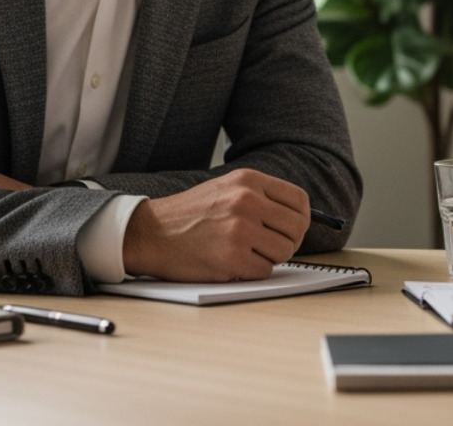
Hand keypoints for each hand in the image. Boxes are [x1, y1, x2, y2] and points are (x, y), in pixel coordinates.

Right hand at [122, 168, 309, 281]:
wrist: (151, 233)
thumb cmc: (190, 214)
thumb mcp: (226, 189)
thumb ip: (261, 196)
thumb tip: (299, 217)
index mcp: (248, 180)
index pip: (299, 200)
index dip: (301, 218)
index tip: (293, 228)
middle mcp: (246, 201)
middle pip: (297, 228)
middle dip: (289, 241)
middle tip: (272, 246)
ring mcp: (240, 230)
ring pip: (284, 251)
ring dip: (270, 258)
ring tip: (247, 253)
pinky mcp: (231, 258)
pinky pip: (264, 271)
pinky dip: (253, 272)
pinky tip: (234, 264)